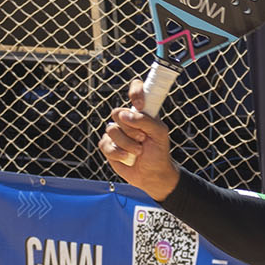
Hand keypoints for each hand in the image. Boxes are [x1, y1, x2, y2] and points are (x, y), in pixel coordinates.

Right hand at [98, 78, 180, 200]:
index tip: (139, 105)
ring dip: (127, 144)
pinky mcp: (108, 146)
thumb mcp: (159, 133)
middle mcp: (127, 120)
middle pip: (117, 113)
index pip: (136, 90)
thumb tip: (124, 115)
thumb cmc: (159, 152)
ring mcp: (117, 132)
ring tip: (138, 151)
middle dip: (131, 129)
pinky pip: (105, 144)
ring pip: (111, 130)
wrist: (152, 174)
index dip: (135, 92)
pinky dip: (118, 153)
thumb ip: (145, 120)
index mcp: (141, 112)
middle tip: (143, 138)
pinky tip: (127, 158)